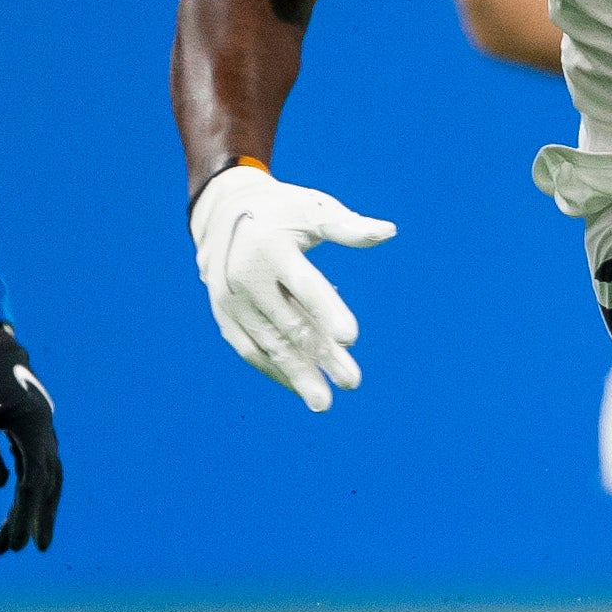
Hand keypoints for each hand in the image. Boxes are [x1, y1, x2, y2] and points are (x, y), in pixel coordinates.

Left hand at [0, 323, 61, 554]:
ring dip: (29, 506)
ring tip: (9, 538)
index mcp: (33, 426)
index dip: (29, 515)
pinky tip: (11, 502)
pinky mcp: (26, 423)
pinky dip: (24, 487)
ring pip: (42, 474)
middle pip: (47, 483)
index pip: (35, 482)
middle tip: (17, 549)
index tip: (22, 544)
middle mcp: (43, 428)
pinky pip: (32, 462)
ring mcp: (37, 425)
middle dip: (34, 519)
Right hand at [190, 163, 395, 411]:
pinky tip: (300, 386)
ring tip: (324, 402)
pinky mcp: (224, 317)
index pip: (304, 287)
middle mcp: (247, 278)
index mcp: (272, 248)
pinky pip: (249, 350)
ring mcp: (231, 301)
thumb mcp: (313, 209)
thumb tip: (389, 232)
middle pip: (290, 324)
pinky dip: (274, 370)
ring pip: (269, 344)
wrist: (222, 213)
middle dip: (322, 356)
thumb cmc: (282, 211)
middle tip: (352, 381)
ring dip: (297, 374)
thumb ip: (348, 227)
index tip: (352, 339)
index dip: (328, 312)